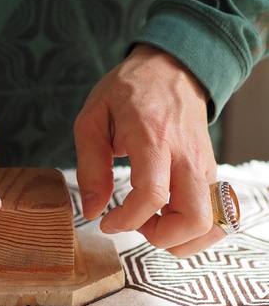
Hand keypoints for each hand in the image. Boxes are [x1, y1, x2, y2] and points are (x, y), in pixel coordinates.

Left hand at [74, 44, 226, 256]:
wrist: (171, 67)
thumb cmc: (128, 91)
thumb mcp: (92, 118)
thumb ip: (90, 167)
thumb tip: (92, 210)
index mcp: (154, 139)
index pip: (153, 196)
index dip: (127, 220)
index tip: (107, 221)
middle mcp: (187, 156)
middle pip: (193, 219)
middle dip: (161, 238)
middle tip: (137, 224)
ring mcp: (204, 166)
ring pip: (211, 223)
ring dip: (181, 238)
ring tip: (153, 222)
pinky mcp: (211, 173)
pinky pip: (214, 215)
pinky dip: (192, 228)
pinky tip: (166, 215)